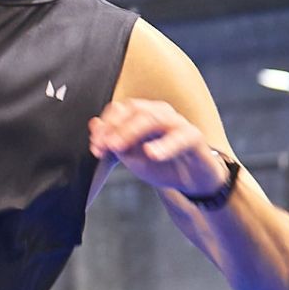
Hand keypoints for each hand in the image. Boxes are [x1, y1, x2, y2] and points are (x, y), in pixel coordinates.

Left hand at [88, 99, 227, 194]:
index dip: (105, 126)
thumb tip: (94, 125)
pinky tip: (152, 154)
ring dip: (132, 132)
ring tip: (118, 147)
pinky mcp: (194, 137)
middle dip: (115, 127)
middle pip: (135, 110)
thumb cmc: (161, 164)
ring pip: (154, 118)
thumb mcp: (132, 158)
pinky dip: (164, 145)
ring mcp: (178, 123)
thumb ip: (113, 143)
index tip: (95, 145)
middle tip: (105, 146)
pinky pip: (180, 137)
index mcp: (143, 115)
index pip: (121, 110)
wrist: (190, 180)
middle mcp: (160, 114)